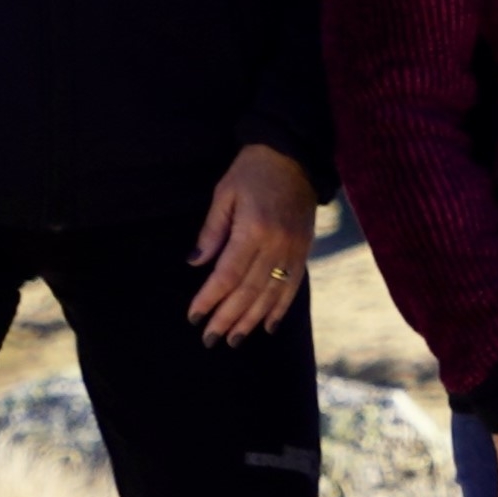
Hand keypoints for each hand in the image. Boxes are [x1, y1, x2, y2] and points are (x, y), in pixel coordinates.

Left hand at [187, 143, 317, 344]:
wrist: (294, 156)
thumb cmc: (253, 171)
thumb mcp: (225, 194)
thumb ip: (212, 230)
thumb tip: (195, 263)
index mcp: (253, 230)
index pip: (227, 275)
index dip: (210, 299)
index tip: (194, 317)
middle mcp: (276, 245)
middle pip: (248, 291)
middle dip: (227, 318)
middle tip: (210, 339)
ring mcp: (293, 251)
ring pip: (270, 295)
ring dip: (250, 321)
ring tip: (233, 340)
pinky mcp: (303, 251)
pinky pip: (292, 288)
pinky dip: (279, 309)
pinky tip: (267, 327)